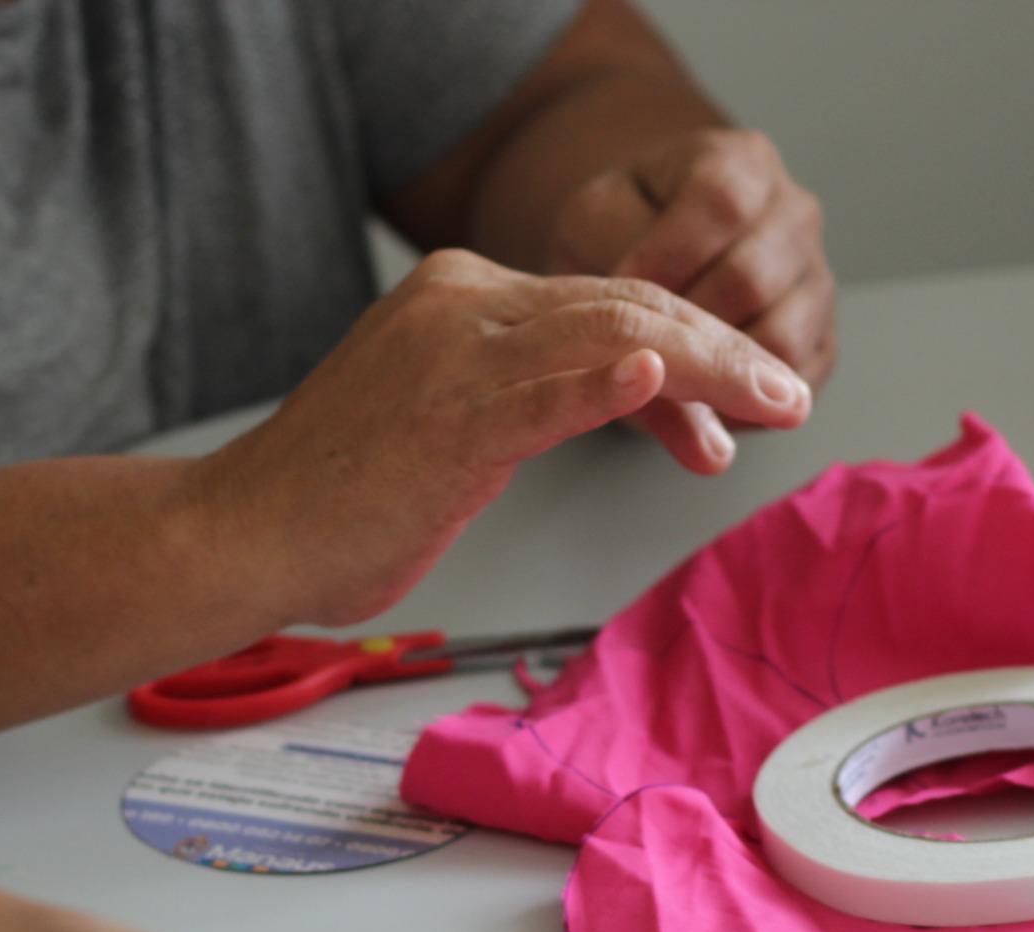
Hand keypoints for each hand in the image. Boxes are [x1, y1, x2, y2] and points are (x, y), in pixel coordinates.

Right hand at [204, 248, 811, 628]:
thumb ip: (529, 403)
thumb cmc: (336, 503)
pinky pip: (551, 390)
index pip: (609, 302)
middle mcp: (463, 304)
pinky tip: (665, 381)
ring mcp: (457, 357)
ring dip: (709, 370)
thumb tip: (623, 407)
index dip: (694, 344)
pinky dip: (612, 384)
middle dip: (723, 351)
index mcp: (461, 296)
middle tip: (788, 392)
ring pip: (614, 339)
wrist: (245, 534)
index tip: (746, 394)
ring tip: (772, 398)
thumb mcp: (450, 430)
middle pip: (628, 307)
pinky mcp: (449, 420)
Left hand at [545, 129, 835, 465]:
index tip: (616, 291)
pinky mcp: (823, 338)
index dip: (666, 256)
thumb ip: (614, 251)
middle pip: (752, 278)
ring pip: (781, 337)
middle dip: (684, 324)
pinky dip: (744, 403)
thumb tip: (647, 310)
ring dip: (714, 371)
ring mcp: (817, 277)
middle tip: (635, 344)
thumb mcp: (594, 220)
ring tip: (663, 376)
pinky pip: (796, 381)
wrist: (648, 254)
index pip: (721, 204)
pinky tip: (697, 401)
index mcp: (743, 163)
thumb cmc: (620, 231)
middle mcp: (794, 214)